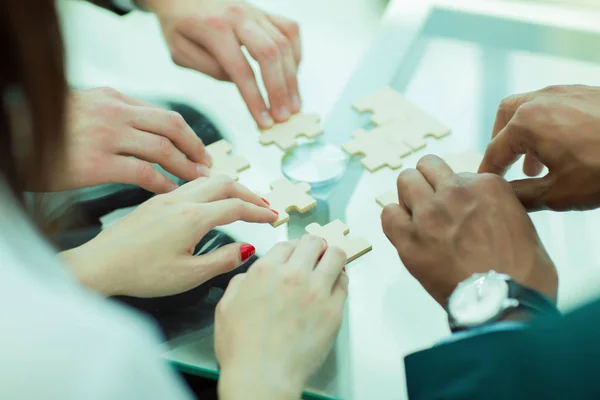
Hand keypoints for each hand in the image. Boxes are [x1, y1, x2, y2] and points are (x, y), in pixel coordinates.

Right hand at [48, 87, 210, 193]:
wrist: (12, 136)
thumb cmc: (45, 128)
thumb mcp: (83, 108)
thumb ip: (113, 114)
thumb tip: (141, 127)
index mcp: (113, 98)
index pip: (162, 114)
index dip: (185, 133)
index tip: (197, 147)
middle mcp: (114, 112)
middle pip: (171, 126)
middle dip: (195, 146)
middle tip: (208, 164)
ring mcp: (106, 136)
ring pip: (162, 149)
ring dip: (186, 166)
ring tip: (198, 180)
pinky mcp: (96, 162)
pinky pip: (144, 173)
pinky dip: (164, 183)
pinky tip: (173, 192)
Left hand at [60, 175, 276, 296]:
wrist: (100, 264)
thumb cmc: (142, 274)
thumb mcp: (188, 275)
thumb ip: (222, 260)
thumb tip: (247, 249)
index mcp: (193, 217)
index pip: (236, 206)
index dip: (259, 212)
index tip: (274, 218)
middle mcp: (182, 200)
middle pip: (226, 183)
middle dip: (250, 193)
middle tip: (265, 206)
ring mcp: (167, 197)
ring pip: (208, 180)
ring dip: (231, 187)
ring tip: (244, 200)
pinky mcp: (156, 201)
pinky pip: (192, 184)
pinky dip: (212, 188)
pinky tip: (212, 201)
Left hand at [143, 0, 301, 128]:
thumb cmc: (179, 26)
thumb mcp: (181, 52)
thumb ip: (210, 69)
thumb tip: (241, 83)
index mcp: (214, 28)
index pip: (242, 70)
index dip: (255, 100)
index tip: (264, 122)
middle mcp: (239, 16)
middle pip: (270, 55)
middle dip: (280, 91)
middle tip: (284, 117)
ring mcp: (255, 12)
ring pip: (284, 45)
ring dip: (292, 79)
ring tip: (294, 105)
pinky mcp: (265, 12)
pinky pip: (290, 31)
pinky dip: (295, 55)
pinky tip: (292, 76)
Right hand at [215, 237, 347, 398]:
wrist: (262, 376)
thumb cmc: (242, 349)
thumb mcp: (226, 308)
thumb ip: (240, 283)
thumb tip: (251, 275)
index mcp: (265, 270)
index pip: (286, 244)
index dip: (292, 248)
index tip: (296, 253)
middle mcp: (293, 275)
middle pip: (313, 242)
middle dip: (314, 246)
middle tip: (314, 254)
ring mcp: (316, 291)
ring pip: (335, 255)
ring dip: (332, 256)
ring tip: (330, 263)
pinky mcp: (334, 310)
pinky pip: (344, 282)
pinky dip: (340, 279)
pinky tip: (335, 284)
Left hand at [381, 155, 557, 306]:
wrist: (504, 304)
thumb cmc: (522, 274)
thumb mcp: (524, 225)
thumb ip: (497, 207)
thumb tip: (480, 210)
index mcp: (487, 186)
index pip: (457, 173)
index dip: (456, 191)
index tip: (458, 208)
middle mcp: (456, 193)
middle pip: (427, 166)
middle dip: (428, 181)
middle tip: (431, 203)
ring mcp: (429, 214)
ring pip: (405, 181)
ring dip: (410, 196)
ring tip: (418, 216)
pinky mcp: (409, 239)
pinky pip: (388, 213)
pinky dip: (395, 220)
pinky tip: (406, 232)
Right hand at [479, 84, 599, 210]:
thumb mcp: (557, 193)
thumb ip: (522, 196)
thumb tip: (502, 195)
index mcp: (526, 123)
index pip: (495, 150)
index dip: (489, 171)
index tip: (485, 184)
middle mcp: (540, 100)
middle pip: (505, 116)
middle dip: (501, 141)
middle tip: (506, 165)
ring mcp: (565, 92)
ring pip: (530, 107)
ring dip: (525, 133)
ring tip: (538, 162)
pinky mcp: (586, 92)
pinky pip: (554, 104)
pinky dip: (547, 124)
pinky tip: (564, 147)